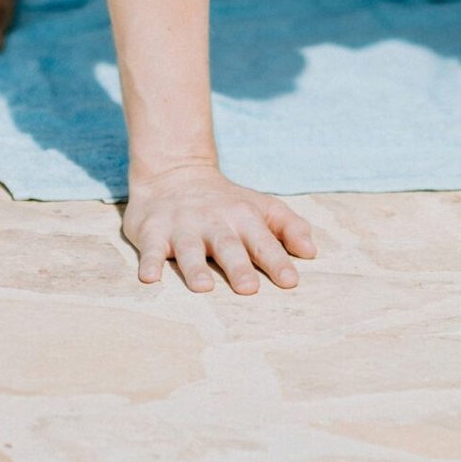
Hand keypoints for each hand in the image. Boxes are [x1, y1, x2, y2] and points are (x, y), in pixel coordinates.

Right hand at [123, 162, 316, 295]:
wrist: (174, 171)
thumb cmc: (225, 202)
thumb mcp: (260, 206)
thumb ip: (288, 227)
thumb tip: (311, 252)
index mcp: (243, 216)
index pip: (263, 240)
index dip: (276, 260)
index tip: (290, 281)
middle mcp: (213, 221)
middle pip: (228, 245)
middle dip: (238, 267)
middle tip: (249, 290)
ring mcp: (182, 226)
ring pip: (189, 248)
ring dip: (195, 268)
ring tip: (204, 288)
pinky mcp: (152, 231)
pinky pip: (149, 249)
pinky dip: (149, 262)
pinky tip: (149, 278)